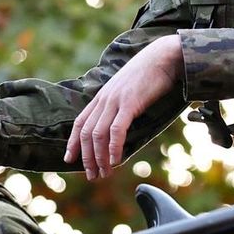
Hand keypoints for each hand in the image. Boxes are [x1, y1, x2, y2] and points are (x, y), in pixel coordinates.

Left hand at [66, 35, 183, 177]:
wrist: (164, 57)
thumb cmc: (151, 73)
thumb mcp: (129, 89)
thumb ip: (120, 103)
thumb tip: (120, 120)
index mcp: (102, 96)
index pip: (80, 122)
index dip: (73, 142)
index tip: (69, 159)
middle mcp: (104, 99)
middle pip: (87, 133)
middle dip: (86, 157)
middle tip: (91, 176)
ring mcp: (115, 101)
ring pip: (99, 134)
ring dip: (99, 157)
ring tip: (103, 173)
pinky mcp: (129, 103)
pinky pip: (116, 130)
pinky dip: (113, 148)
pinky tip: (115, 160)